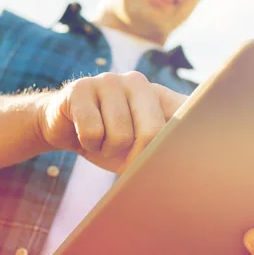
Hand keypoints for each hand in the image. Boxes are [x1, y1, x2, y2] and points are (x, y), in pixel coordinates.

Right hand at [35, 71, 186, 172]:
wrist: (63, 127)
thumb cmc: (108, 140)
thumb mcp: (139, 147)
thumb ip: (162, 149)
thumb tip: (186, 173)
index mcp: (159, 95)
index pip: (185, 112)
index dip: (185, 140)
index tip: (190, 159)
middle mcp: (138, 82)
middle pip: (153, 132)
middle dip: (138, 158)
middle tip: (127, 163)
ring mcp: (108, 81)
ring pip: (119, 136)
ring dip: (107, 150)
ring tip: (102, 142)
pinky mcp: (80, 88)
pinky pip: (91, 132)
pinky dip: (88, 144)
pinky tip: (84, 134)